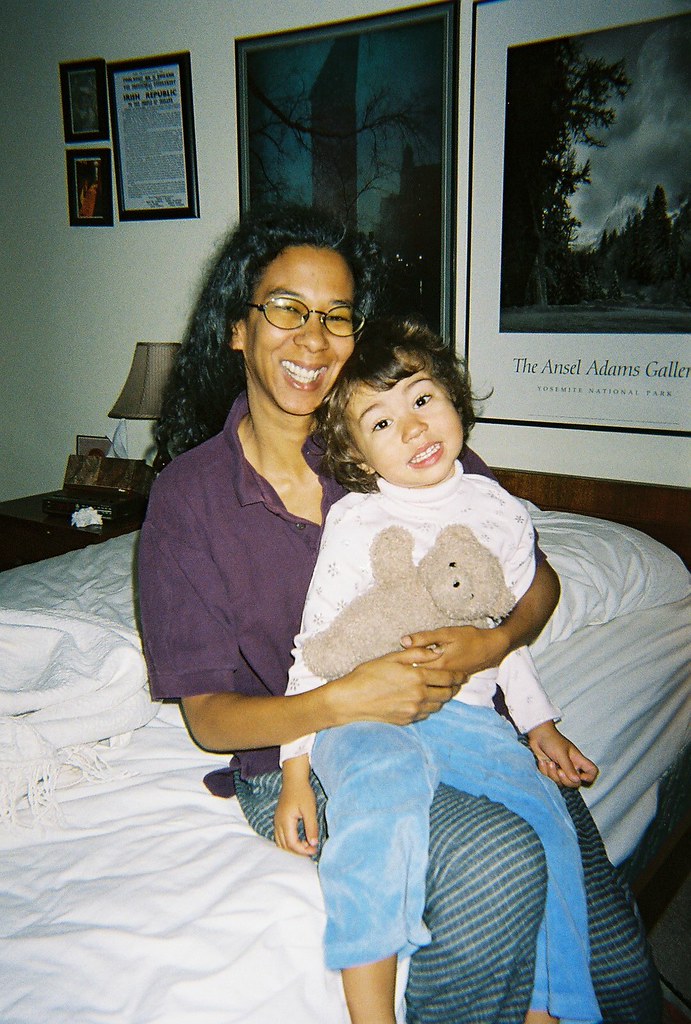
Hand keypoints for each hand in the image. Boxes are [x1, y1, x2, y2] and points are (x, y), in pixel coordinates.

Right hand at [275, 759, 319, 856]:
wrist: (294, 780)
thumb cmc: (302, 792)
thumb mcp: (310, 809)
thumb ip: (311, 827)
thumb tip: (314, 844)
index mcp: (285, 821)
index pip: (292, 844)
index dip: (303, 851)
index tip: (315, 850)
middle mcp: (278, 824)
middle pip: (285, 846)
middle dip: (298, 852)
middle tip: (312, 850)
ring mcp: (277, 822)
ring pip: (281, 843)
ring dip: (293, 848)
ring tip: (307, 847)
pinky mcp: (279, 820)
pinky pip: (280, 837)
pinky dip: (289, 843)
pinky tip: (300, 841)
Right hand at [330, 644, 461, 727]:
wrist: (351, 700)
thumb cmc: (368, 674)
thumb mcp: (391, 657)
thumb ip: (417, 654)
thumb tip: (437, 651)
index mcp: (417, 677)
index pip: (447, 677)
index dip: (458, 676)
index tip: (463, 674)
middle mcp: (419, 695)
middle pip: (447, 694)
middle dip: (454, 688)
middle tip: (457, 683)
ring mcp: (413, 710)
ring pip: (438, 705)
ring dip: (443, 698)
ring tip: (443, 691)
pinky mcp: (407, 720)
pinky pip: (426, 714)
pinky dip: (430, 707)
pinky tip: (425, 700)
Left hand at [401, 624, 506, 677]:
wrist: (492, 648)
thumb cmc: (469, 638)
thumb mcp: (446, 633)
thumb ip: (424, 638)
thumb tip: (403, 641)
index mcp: (437, 664)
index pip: (411, 668)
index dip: (400, 666)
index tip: (390, 663)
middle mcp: (441, 676)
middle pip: (417, 679)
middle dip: (405, 676)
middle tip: (393, 671)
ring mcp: (448, 682)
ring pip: (427, 684)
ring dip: (416, 681)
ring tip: (404, 678)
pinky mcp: (453, 683)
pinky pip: (436, 686)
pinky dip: (428, 683)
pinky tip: (420, 681)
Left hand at [526, 721, 598, 788]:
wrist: (537, 736)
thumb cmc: (552, 741)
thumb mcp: (561, 753)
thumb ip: (569, 767)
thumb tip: (577, 780)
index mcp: (578, 760)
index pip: (592, 771)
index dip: (589, 777)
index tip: (580, 776)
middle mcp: (572, 767)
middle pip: (575, 783)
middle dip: (565, 779)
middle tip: (558, 770)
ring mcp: (561, 770)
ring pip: (561, 783)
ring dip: (552, 774)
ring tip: (549, 762)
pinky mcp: (551, 771)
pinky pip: (550, 779)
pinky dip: (545, 771)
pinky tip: (543, 762)